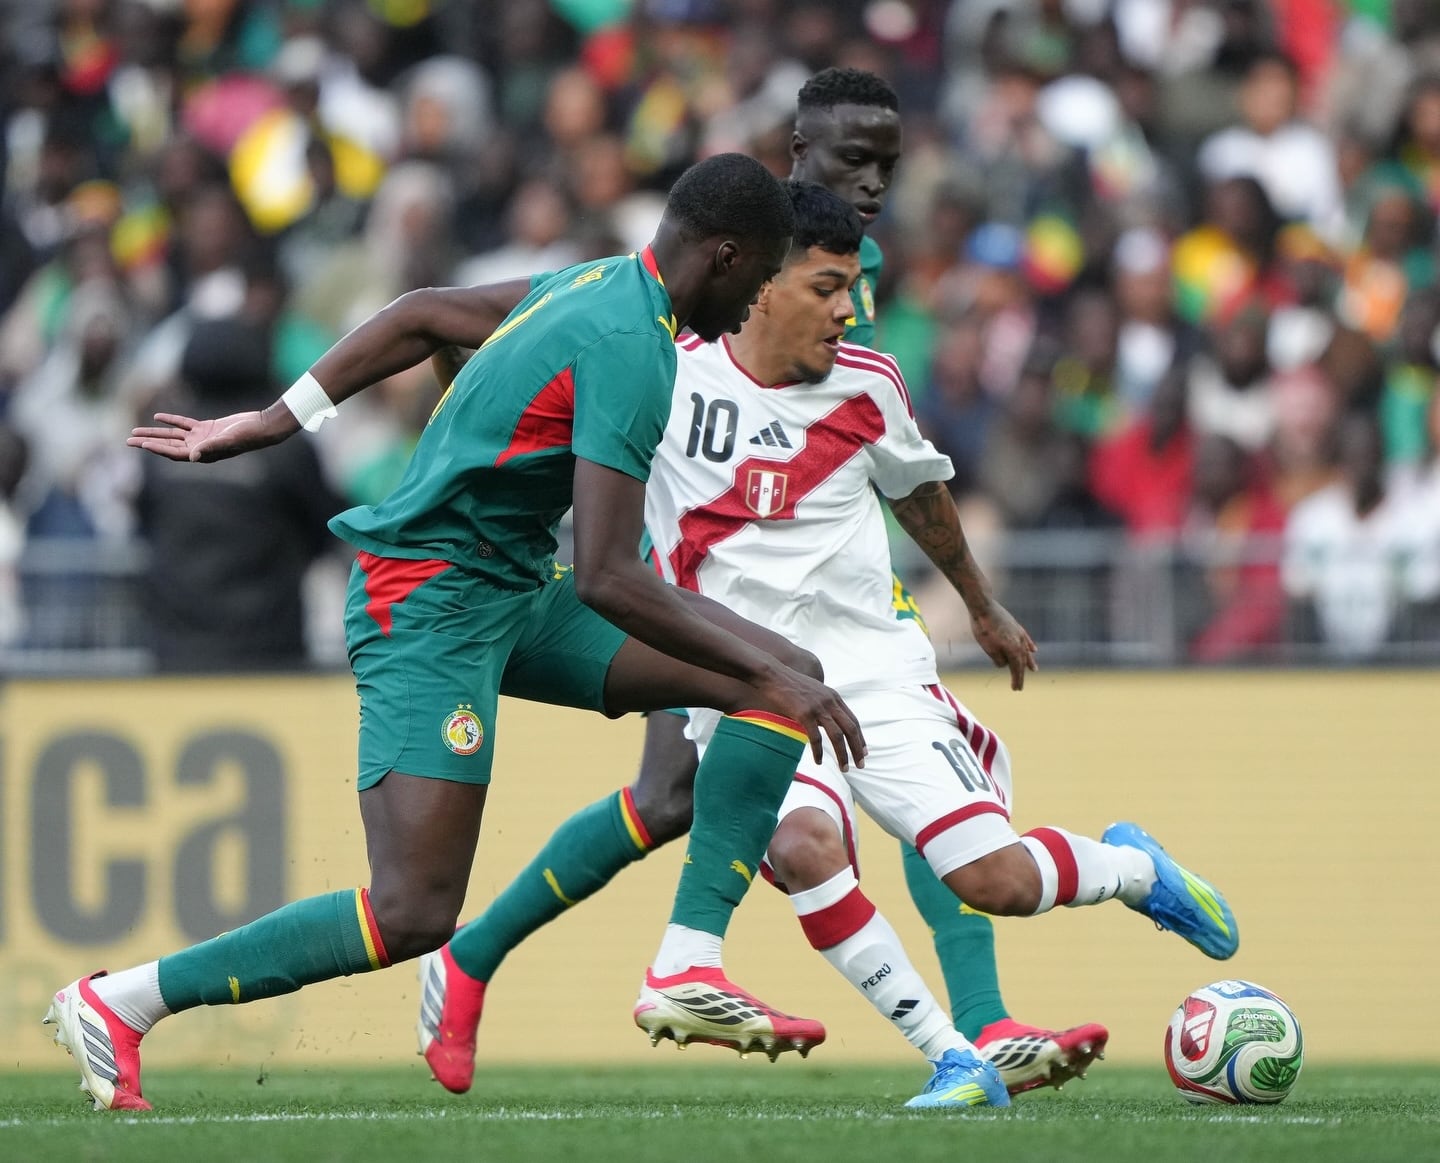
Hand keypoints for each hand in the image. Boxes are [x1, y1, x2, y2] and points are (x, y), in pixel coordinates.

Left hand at [127, 408, 296, 462]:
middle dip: (147, 442)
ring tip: (135, 430)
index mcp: (202, 454)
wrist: (262, 427)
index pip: (173, 453)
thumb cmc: (247, 436)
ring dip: (155, 433)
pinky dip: (172, 420)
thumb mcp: (227, 441)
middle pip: (167, 445)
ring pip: (172, 435)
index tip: (140, 444)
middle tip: (127, 440)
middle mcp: (199, 448)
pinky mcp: (208, 427)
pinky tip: (158, 416)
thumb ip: (209, 448)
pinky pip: (185, 424)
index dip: (156, 448)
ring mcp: (202, 438)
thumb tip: (191, 456)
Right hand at [754, 666, 866, 770]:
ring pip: (837, 735)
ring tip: (844, 769)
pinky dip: (819, 752)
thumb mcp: (814, 691)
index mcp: (834, 697)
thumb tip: (827, 721)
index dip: (860, 738)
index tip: (864, 752)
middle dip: (857, 749)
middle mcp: (830, 702)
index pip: (853, 720)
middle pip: (850, 729)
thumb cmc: (790, 684)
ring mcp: (818, 708)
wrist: (773, 675)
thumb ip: (823, 704)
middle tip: (860, 765)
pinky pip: (816, 738)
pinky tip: (819, 761)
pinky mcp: (804, 714)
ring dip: (843, 754)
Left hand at [970, 599, 1037, 690]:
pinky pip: (1026, 639)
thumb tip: (1004, 664)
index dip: (1016, 679)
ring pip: (1026, 651)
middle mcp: (1020, 643)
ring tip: (1034, 669)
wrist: (984, 606)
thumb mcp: (988, 648)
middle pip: (1022, 662)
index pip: (1016, 669)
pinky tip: (1033, 650)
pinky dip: (1029, 646)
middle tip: (1020, 686)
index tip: (1016, 689)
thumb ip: (998, 659)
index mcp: (1013, 650)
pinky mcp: (1016, 626)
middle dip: (1021, 674)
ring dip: (1029, 661)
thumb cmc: (983, 628)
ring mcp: (1019, 634)